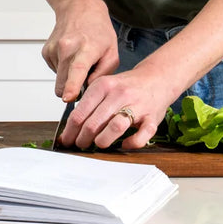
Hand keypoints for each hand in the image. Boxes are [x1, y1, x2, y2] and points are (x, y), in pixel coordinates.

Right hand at [41, 0, 118, 103]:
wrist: (79, 9)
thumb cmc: (98, 30)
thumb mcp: (112, 53)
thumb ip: (103, 74)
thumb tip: (89, 91)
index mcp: (87, 47)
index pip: (78, 68)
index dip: (72, 85)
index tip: (68, 97)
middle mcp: (66, 46)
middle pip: (64, 80)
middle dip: (72, 91)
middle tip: (85, 84)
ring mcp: (54, 48)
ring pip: (60, 79)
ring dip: (69, 77)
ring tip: (79, 61)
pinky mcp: (46, 51)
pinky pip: (55, 71)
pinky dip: (63, 69)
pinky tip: (70, 57)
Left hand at [57, 66, 175, 150]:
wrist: (156, 78)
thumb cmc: (127, 86)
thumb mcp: (104, 86)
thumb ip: (89, 103)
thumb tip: (71, 126)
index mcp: (103, 85)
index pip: (80, 112)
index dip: (70, 130)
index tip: (66, 139)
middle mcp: (118, 94)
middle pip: (94, 122)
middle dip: (83, 138)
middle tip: (80, 145)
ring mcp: (137, 106)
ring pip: (116, 126)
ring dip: (103, 140)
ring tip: (98, 145)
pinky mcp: (152, 118)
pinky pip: (142, 134)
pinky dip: (132, 143)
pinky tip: (124, 144)